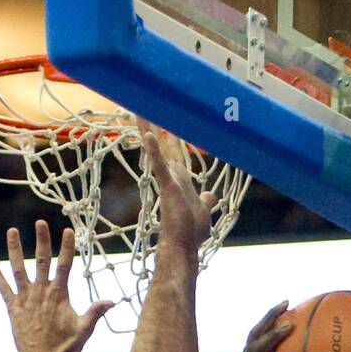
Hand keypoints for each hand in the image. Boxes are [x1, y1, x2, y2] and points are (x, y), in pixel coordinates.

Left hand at [0, 220, 112, 351]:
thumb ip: (96, 313)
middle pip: (42, 261)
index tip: (67, 230)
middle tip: (40, 222)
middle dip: (42, 240)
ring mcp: (25, 299)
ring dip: (16, 249)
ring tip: (12, 231)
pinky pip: (2, 286)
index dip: (66, 247)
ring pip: (19, 268)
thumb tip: (112, 301)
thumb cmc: (65, 348)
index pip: (64, 266)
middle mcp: (41, 293)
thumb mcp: (85, 330)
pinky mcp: (12, 307)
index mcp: (59, 295)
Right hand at [139, 121, 214, 255]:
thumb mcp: (204, 212)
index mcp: (181, 180)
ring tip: (139, 110)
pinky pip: (159, 166)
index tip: (168, 120)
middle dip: (155, 126)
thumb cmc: (191, 233)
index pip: (175, 152)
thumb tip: (211, 196)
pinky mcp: (168, 187)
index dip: (172, 136)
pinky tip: (148, 136)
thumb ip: (206, 202)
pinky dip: (154, 151)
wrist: (184, 247)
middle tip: (145, 104)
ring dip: (149, 131)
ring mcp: (169, 181)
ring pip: (157, 150)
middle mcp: (173, 177)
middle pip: (163, 145)